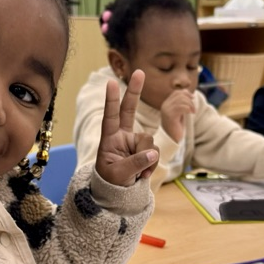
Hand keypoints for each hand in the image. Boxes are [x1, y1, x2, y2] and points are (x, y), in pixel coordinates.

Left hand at [95, 71, 158, 185]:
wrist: (119, 191)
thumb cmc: (111, 181)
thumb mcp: (119, 175)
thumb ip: (135, 163)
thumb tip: (152, 153)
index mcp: (108, 139)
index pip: (109, 117)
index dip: (111, 101)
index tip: (111, 83)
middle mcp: (122, 136)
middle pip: (128, 110)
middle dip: (135, 91)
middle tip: (139, 72)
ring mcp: (134, 142)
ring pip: (149, 142)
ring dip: (147, 159)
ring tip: (139, 174)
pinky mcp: (145, 149)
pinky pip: (155, 152)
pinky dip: (152, 164)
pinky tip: (144, 174)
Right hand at [160, 89, 195, 142]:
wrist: (171, 139)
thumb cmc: (176, 126)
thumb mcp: (180, 112)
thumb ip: (182, 103)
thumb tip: (189, 93)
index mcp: (166, 104)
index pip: (176, 92)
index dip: (186, 93)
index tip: (193, 99)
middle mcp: (165, 105)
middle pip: (179, 95)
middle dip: (189, 100)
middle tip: (194, 108)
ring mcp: (166, 110)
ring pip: (181, 100)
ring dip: (190, 105)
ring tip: (193, 111)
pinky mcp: (170, 116)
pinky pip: (181, 107)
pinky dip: (188, 108)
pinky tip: (191, 113)